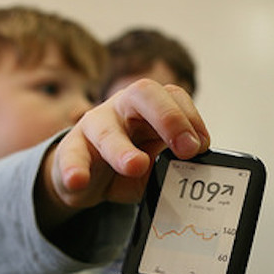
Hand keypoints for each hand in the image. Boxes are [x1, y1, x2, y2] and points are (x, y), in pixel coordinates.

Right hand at [39, 80, 209, 228]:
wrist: (85, 179)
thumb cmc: (127, 166)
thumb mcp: (156, 166)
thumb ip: (174, 166)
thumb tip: (196, 173)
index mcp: (148, 108)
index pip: (173, 96)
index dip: (191, 118)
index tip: (202, 147)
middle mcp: (121, 108)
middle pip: (143, 93)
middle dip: (168, 118)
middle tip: (185, 149)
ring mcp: (93, 126)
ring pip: (106, 129)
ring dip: (122, 148)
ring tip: (136, 166)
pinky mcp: (70, 149)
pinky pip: (71, 155)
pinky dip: (74, 168)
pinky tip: (79, 180)